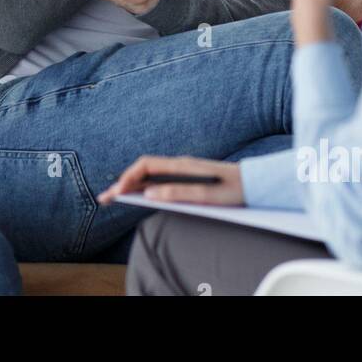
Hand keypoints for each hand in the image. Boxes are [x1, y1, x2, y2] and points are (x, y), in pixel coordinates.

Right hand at [98, 156, 243, 205]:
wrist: (255, 184)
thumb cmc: (233, 189)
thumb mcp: (207, 195)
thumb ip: (178, 193)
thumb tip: (150, 194)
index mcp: (182, 165)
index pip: (146, 166)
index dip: (129, 177)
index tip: (117, 191)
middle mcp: (180, 165)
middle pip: (144, 170)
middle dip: (123, 183)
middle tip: (106, 197)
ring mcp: (183, 171)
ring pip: (151, 175)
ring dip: (132, 185)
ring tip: (116, 197)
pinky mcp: (188, 178)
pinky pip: (160, 180)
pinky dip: (145, 187)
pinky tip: (140, 195)